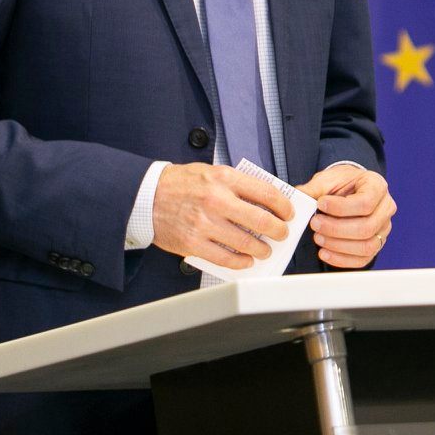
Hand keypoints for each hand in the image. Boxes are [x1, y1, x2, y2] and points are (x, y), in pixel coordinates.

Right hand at [152, 163, 293, 269]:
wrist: (146, 196)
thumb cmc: (181, 183)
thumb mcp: (211, 172)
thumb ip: (237, 184)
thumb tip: (265, 201)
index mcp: (223, 178)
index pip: (266, 192)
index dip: (283, 206)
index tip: (288, 213)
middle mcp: (216, 200)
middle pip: (261, 220)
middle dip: (279, 231)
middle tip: (282, 234)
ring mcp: (204, 224)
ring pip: (246, 243)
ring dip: (262, 250)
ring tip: (265, 250)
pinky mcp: (193, 243)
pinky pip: (225, 258)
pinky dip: (241, 262)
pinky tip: (247, 260)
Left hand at [297, 165, 394, 268]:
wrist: (351, 189)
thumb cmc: (343, 183)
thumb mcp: (329, 179)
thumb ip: (314, 189)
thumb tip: (299, 197)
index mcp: (377, 186)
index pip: (365, 203)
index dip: (341, 208)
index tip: (320, 204)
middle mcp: (386, 208)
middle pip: (366, 227)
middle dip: (336, 229)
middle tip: (315, 224)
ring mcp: (383, 229)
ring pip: (366, 246)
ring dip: (338, 245)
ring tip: (318, 238)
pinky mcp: (376, 245)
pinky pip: (362, 259)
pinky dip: (342, 259)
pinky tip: (325, 252)